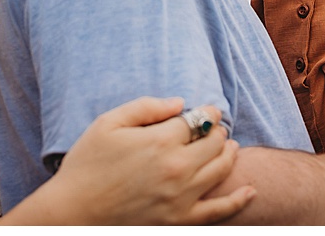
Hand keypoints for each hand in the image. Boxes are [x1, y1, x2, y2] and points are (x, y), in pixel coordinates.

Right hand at [51, 97, 254, 224]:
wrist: (74, 214)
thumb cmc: (87, 164)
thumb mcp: (109, 122)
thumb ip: (147, 107)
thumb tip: (180, 102)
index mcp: (160, 140)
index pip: (197, 119)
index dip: (205, 112)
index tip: (205, 110)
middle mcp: (177, 168)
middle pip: (214, 142)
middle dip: (217, 130)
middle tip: (214, 127)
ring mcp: (181, 198)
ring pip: (220, 169)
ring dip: (229, 153)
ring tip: (229, 146)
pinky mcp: (179, 222)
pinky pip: (219, 212)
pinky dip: (238, 200)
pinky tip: (251, 190)